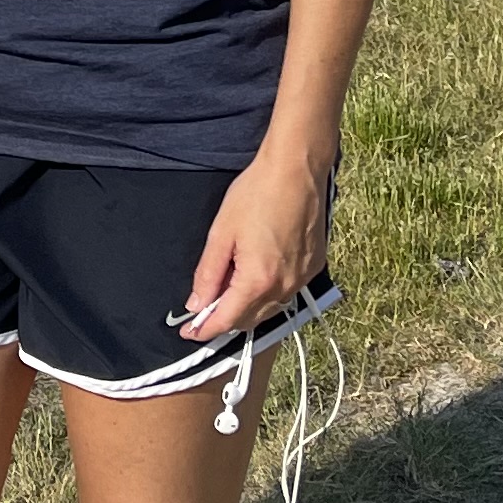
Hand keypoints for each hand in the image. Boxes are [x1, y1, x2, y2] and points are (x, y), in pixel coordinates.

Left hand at [178, 146, 333, 342]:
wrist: (296, 169)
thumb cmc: (257, 194)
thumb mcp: (221, 233)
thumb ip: (208, 274)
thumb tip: (196, 304)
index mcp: (258, 280)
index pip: (227, 320)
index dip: (205, 329)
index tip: (189, 333)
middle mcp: (284, 286)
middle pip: (249, 320)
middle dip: (225, 320)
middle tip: (202, 312)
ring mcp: (302, 278)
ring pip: (269, 309)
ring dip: (246, 308)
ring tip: (226, 293)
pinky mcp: (314, 266)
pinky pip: (286, 293)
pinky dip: (267, 294)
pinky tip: (254, 278)